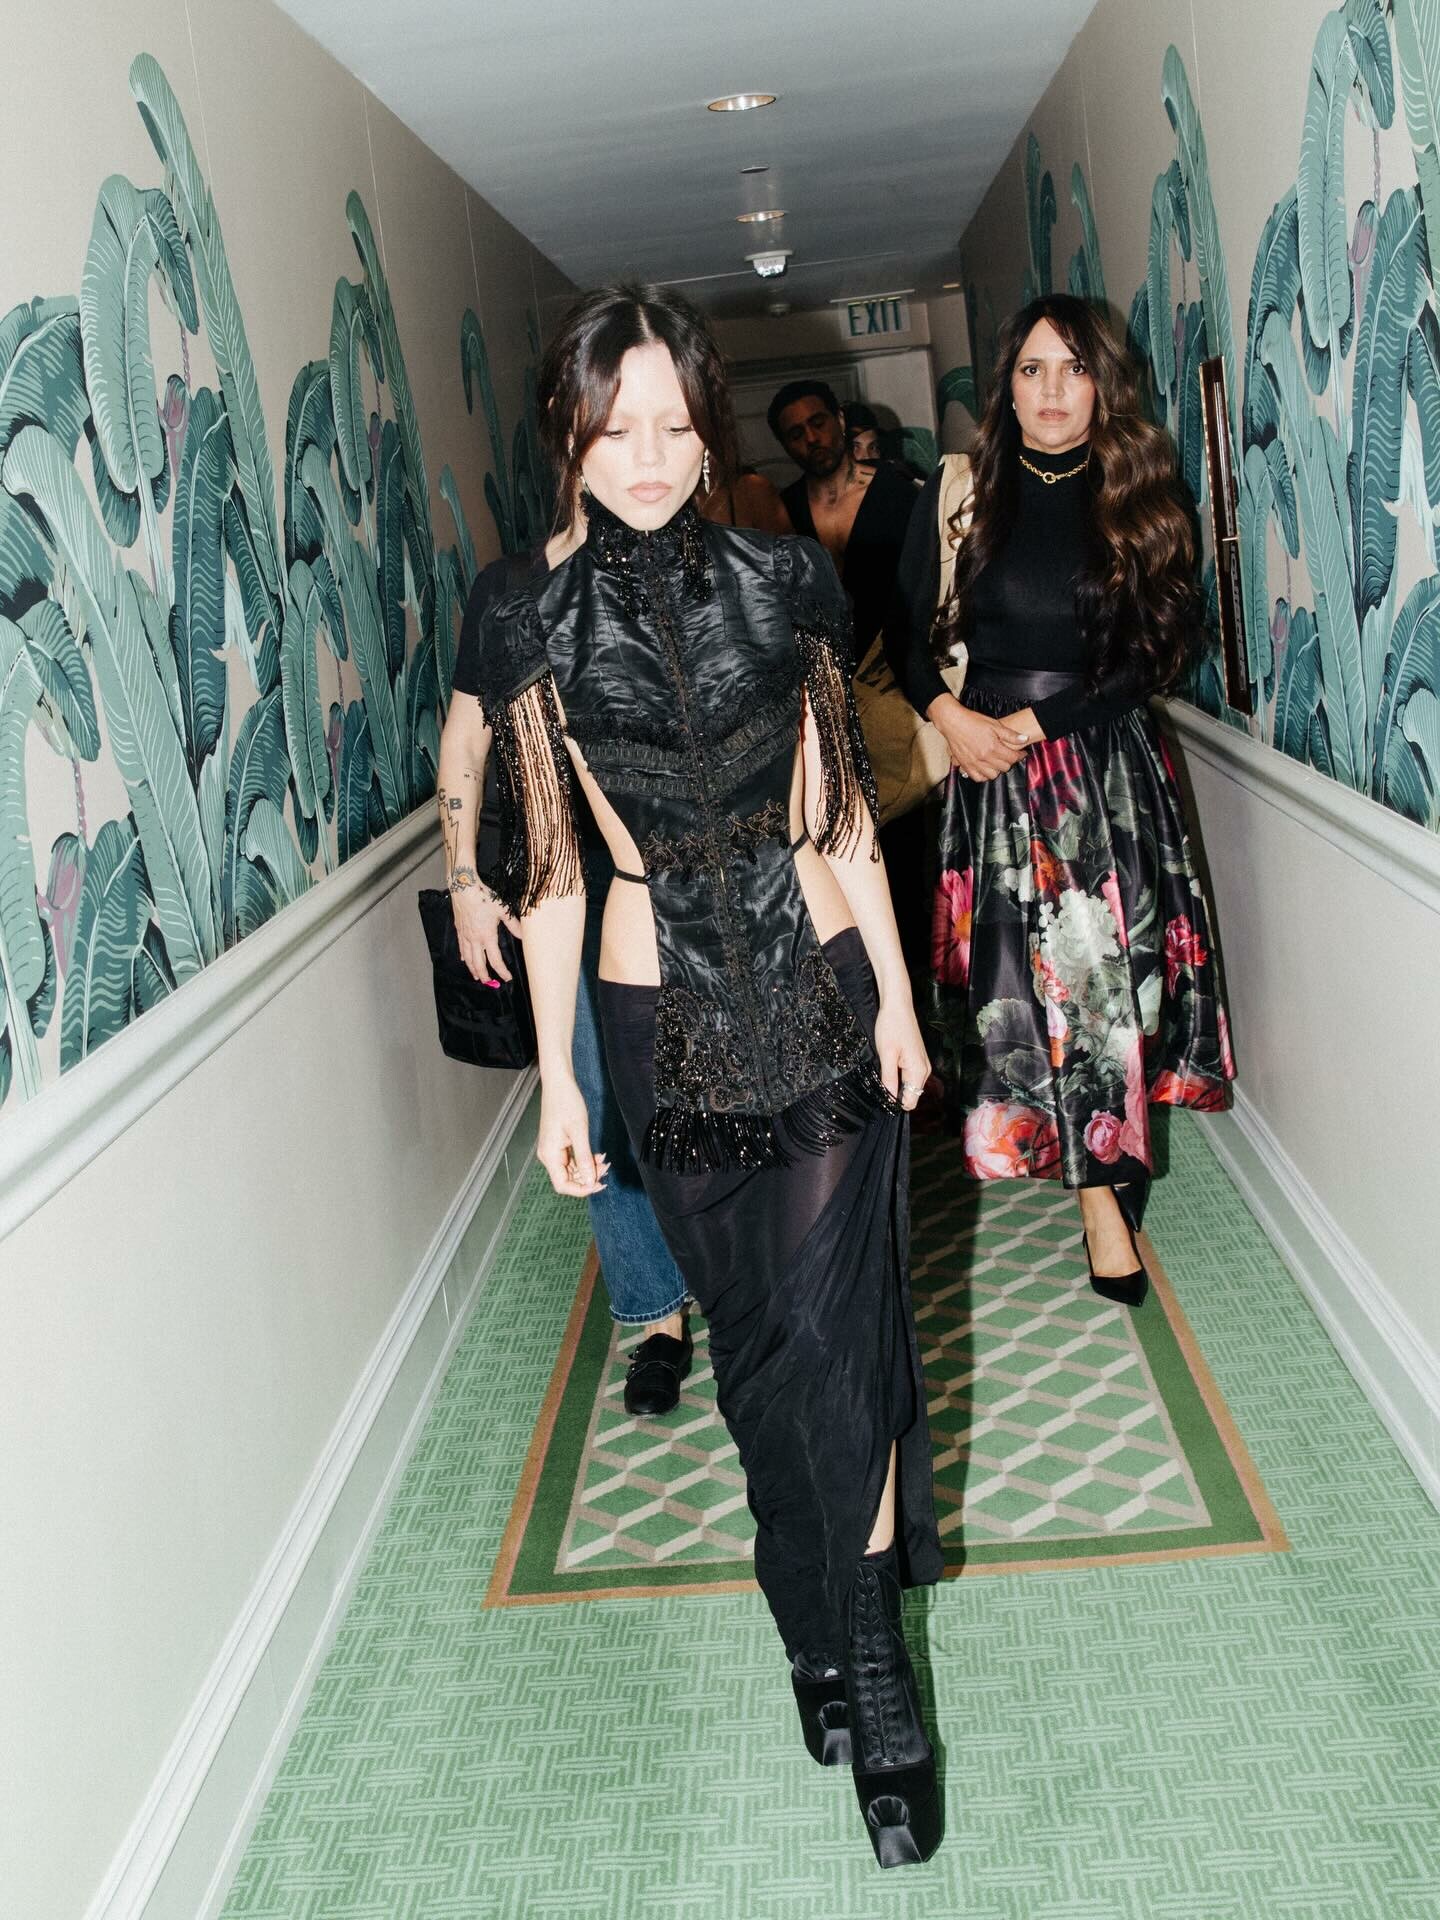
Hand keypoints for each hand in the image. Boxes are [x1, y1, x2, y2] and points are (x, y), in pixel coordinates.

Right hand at [450, 876, 520, 982]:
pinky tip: (464, 959)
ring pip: (468, 958)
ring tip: (477, 977)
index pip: (495, 960)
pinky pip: (461, 947)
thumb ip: (514, 925)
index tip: (507, 978)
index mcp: (487, 936)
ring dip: (473, 969)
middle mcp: (475, 939)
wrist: (464, 887)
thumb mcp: (502, 910)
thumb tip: (524, 936)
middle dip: (485, 975)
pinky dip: (463, 956)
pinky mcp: (459, 930)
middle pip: (479, 963)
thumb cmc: (484, 897)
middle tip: (490, 983)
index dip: (502, 971)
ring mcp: (465, 935)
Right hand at [536, 1076, 609, 1197]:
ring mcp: (553, 1150)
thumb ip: (584, 1158)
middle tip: (606, 1169)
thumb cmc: (567, 1103)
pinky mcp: (559, 1144)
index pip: (562, 1185)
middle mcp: (548, 1155)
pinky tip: (597, 1155)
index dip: (580, 1189)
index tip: (599, 1184)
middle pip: (567, 1179)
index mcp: (549, 1155)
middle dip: (587, 1178)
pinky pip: (572, 1160)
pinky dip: (585, 1160)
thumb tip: (591, 1181)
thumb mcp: (579, 1131)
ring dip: (588, 1169)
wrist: (559, 1084)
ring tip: (604, 1161)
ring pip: (571, 1170)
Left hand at [874, 997, 929, 1112]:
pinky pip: (907, 1075)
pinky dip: (897, 1074)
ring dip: (895, 1082)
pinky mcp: (916, 1058)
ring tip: (883, 1069)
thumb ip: (889, 1079)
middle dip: (895, 1093)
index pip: (911, 1101)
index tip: (881, 1097)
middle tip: (879, 1080)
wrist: (897, 1006)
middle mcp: (924, 1070)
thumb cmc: (891, 1026)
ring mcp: (921, 1064)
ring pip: (908, 1085)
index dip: (895, 1103)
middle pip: (910, 1094)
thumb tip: (889, 1099)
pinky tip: (888, 1064)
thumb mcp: (886, 1054)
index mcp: (919, 1071)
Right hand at [927, 693, 1029, 780]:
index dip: (1020, 756)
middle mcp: (984, 757)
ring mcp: (974, 763)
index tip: (1021, 753)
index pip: (1012, 758)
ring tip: (997, 762)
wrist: (953, 722)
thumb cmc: (974, 721)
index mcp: (993, 747)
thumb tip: (1025, 739)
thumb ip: (1010, 734)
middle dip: (1009, 761)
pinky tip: (986, 768)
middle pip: (1004, 767)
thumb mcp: (995, 725)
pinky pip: (978, 778)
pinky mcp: (965, 765)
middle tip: (1009, 755)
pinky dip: (984, 775)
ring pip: (992, 775)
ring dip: (997, 769)